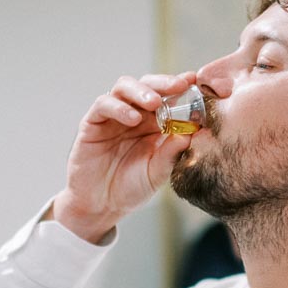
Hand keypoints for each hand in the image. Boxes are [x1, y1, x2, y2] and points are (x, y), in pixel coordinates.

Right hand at [56, 72, 196, 241]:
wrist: (101, 206)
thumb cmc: (130, 188)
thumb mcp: (158, 172)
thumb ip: (172, 152)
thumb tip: (193, 131)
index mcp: (154, 123)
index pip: (168, 96)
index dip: (180, 86)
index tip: (195, 81)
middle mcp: (134, 115)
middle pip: (147, 84)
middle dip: (164, 82)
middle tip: (179, 86)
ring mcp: (112, 117)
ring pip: (124, 87)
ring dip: (141, 91)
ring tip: (154, 103)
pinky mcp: (92, 123)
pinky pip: (103, 105)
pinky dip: (119, 108)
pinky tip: (132, 119)